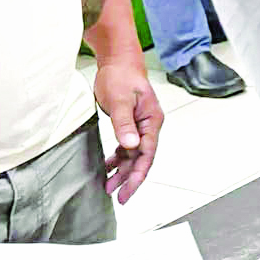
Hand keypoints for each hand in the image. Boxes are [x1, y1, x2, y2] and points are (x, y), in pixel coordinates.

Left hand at [93, 57, 163, 200]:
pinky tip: (107, 168)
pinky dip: (117, 159)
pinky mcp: (129, 125)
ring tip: (108, 187)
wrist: (117, 62)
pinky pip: (125, 148)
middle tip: (118, 197)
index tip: (127, 191)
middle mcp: (148, 126)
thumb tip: (131, 145)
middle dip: (129, 178)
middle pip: (141, 158)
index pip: (147, 154)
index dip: (138, 175)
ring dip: (121, 171)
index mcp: (152, 121)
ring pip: (132, 155)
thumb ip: (124, 124)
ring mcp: (139, 126)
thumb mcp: (121, 100)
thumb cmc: (121, 77)